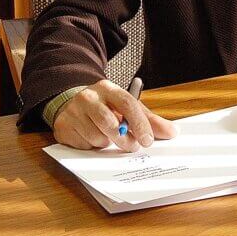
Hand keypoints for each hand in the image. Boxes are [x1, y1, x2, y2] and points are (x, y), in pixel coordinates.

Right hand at [53, 79, 177, 150]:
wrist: (71, 104)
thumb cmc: (106, 108)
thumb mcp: (128, 109)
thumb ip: (150, 120)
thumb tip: (172, 132)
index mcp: (108, 88)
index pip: (127, 104)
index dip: (139, 124)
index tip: (148, 140)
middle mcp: (89, 97)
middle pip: (110, 123)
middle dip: (124, 139)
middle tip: (132, 146)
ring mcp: (74, 111)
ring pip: (97, 137)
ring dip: (107, 143)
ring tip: (107, 137)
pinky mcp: (63, 126)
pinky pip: (83, 145)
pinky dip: (92, 147)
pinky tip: (91, 138)